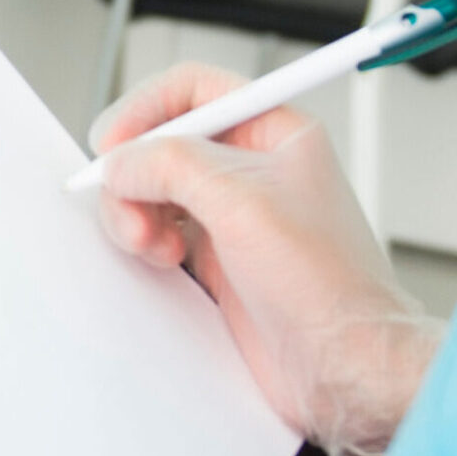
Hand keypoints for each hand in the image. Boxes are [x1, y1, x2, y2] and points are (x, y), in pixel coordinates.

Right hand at [90, 63, 443, 455]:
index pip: (193, 90)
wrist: (342, 364)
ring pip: (154, 188)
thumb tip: (120, 161)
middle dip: (135, 171)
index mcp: (274, 133)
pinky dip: (145, 239)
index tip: (114, 142)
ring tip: (148, 241)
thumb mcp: (240, 202)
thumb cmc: (327, 285)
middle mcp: (252, 168)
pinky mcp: (217, 257)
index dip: (146, 109)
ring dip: (136, 210)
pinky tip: (162, 258)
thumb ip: (169, 165)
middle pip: (163, 141)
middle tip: (125, 201)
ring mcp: (232, 213)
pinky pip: (159, 229)